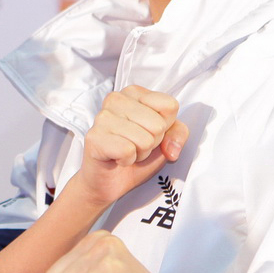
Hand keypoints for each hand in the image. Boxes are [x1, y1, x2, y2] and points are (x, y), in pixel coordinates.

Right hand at [63, 86, 187, 209]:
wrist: (109, 180)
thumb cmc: (136, 154)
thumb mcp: (166, 139)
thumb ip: (178, 133)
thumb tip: (171, 148)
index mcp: (134, 92)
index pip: (169, 105)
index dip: (165, 126)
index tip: (148, 132)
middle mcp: (116, 99)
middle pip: (158, 125)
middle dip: (151, 142)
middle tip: (135, 145)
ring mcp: (103, 117)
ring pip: (145, 140)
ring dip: (139, 153)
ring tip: (126, 151)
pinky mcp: (95, 137)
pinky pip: (128, 151)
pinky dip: (127, 160)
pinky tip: (116, 158)